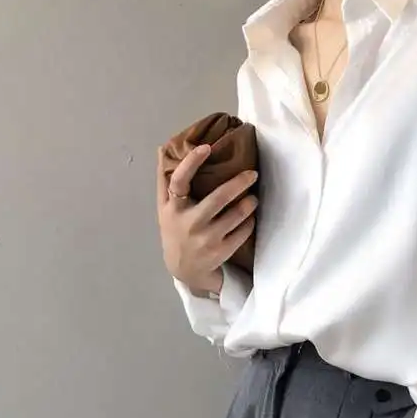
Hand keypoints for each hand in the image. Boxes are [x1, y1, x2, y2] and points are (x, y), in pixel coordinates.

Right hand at [156, 145, 258, 295]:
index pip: (179, 181)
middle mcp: (189, 223)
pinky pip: (242, 232)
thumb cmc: (175, 231)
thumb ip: (165, 181)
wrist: (183, 269)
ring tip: (254, 198)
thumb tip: (163, 149)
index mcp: (173, 208)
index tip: (206, 147)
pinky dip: (249, 222)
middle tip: (253, 174)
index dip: (191, 162)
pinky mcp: (221, 252)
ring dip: (249, 203)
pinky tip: (250, 217)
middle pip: (218, 199)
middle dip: (239, 183)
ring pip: (235, 216)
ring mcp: (206, 240)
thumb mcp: (165, 208)